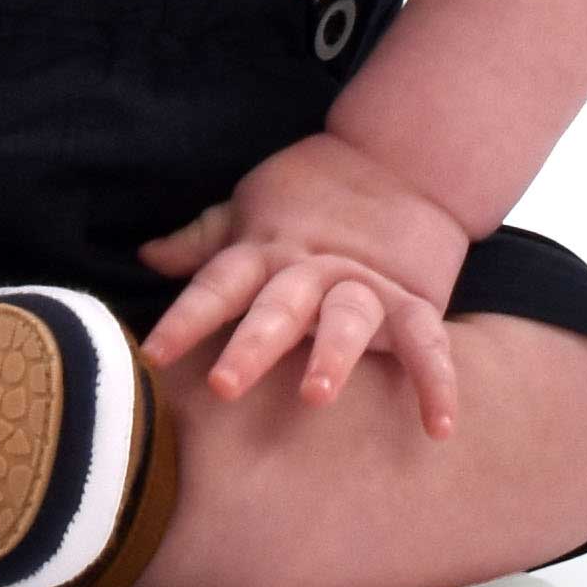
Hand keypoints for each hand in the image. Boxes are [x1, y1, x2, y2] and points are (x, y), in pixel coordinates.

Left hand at [136, 132, 468, 437]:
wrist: (400, 157)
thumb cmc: (312, 191)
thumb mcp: (252, 209)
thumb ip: (203, 241)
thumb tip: (148, 257)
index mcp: (265, 251)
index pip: (217, 285)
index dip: (184, 319)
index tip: (153, 355)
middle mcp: (311, 269)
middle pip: (277, 307)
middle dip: (252, 345)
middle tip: (224, 385)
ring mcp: (363, 284)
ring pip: (347, 317)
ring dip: (332, 354)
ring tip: (317, 394)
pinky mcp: (413, 299)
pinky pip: (426, 340)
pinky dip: (437, 381)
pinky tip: (438, 429)